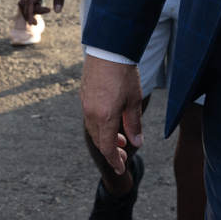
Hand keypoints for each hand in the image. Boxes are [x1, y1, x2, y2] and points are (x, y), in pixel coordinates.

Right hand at [19, 0, 71, 22]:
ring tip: (42, 14)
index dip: (30, 13)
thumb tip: (57, 12)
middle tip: (36, 23)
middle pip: (23, 2)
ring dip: (29, 10)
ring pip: (23, 0)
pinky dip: (31, 5)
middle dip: (27, 14)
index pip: (29, 1)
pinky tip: (42, 7)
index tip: (34, 22)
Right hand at [81, 54, 143, 173]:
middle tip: (122, 153)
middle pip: (99, 139)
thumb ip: (134, 124)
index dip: (114, 160)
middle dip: (110, 149)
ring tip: (120, 137)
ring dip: (105, 136)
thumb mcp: (134, 101)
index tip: (120, 169)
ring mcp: (85, 103)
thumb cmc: (124, 74)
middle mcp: (91, 113)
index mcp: (104, 117)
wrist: (109, 49)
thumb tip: (136, 143)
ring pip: (93, 128)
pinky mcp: (84, 94)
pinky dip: (100, 124)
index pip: (107, 147)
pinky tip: (110, 119)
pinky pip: (90, 116)